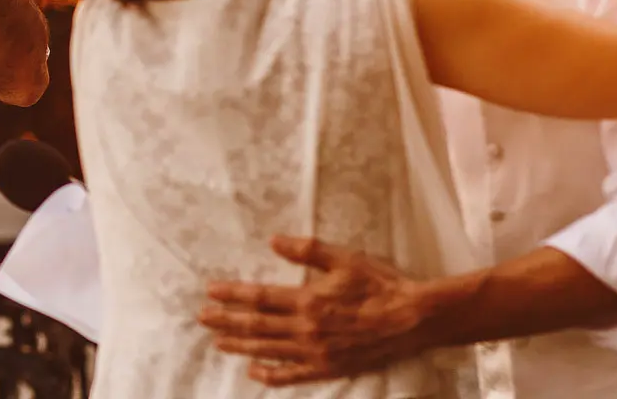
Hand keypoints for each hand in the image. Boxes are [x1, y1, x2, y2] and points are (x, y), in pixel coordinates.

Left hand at [198, 236, 425, 385]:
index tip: (210, 291)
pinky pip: (292, 376)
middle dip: (227, 321)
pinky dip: (270, 375)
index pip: (260, 298)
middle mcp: (307, 330)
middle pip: (257, 326)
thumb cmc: (380, 285)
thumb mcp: (344, 259)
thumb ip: (307, 251)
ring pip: (268, 350)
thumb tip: (274, 241)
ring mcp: (316, 353)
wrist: (413, 319)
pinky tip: (254, 372)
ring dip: (241, 345)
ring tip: (218, 341)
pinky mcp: (328, 369)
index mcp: (308, 301)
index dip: (232, 295)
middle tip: (202, 317)